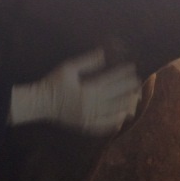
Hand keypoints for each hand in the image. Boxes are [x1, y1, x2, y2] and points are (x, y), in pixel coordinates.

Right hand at [10, 48, 141, 134]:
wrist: (40, 103)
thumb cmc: (53, 83)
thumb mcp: (68, 68)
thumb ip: (86, 62)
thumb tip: (103, 54)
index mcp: (86, 90)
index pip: (110, 81)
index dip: (122, 74)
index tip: (132, 68)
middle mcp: (90, 106)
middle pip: (115, 96)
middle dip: (128, 88)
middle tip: (139, 81)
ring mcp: (88, 118)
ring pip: (113, 111)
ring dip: (126, 103)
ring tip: (136, 96)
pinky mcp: (85, 126)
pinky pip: (104, 126)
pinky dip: (115, 121)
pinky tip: (123, 116)